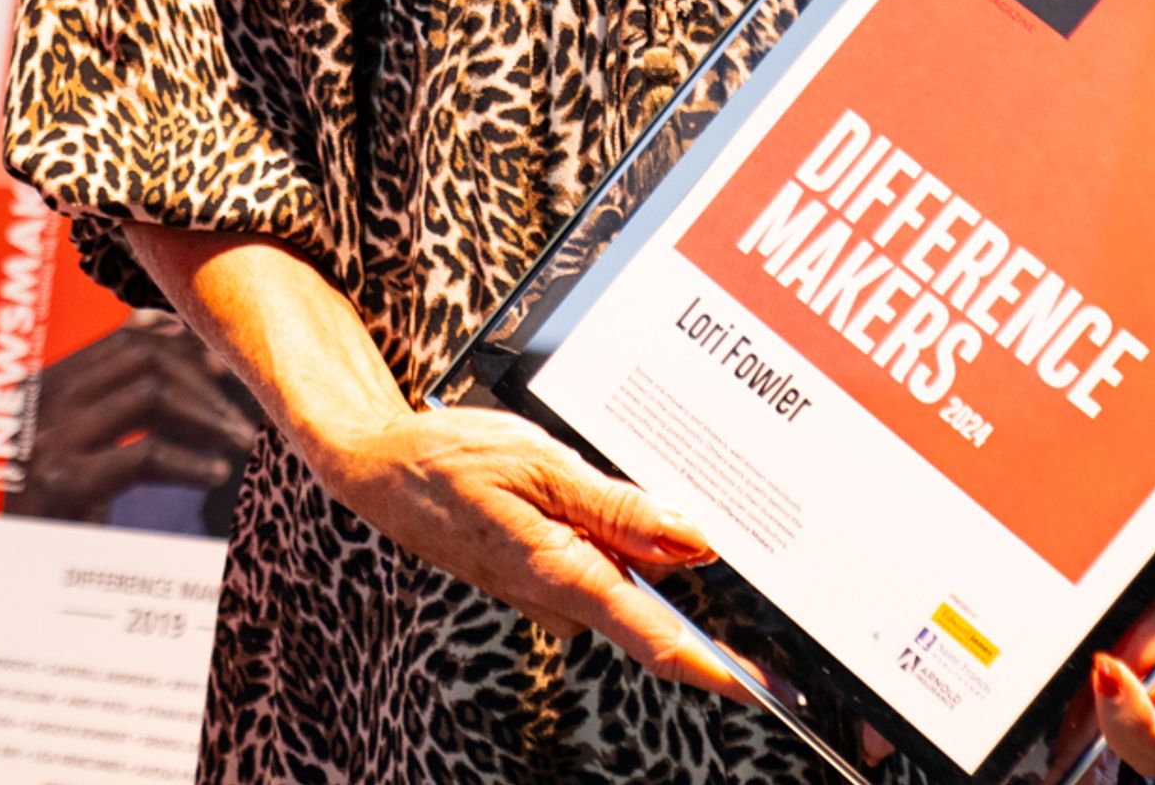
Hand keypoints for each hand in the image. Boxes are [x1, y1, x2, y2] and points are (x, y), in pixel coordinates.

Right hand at [6, 313, 266, 523]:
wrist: (1, 575)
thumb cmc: (46, 512)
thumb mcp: (71, 445)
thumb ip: (109, 396)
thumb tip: (168, 331)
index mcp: (44, 383)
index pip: (126, 339)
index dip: (185, 347)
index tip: (224, 369)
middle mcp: (42, 398)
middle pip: (144, 359)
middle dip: (203, 382)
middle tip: (242, 416)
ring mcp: (49, 439)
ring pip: (151, 395)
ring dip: (208, 418)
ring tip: (239, 443)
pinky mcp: (64, 485)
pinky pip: (145, 454)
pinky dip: (191, 462)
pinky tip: (215, 475)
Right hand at [309, 400, 754, 698]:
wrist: (380, 472)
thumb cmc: (448, 462)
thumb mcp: (540, 464)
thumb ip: (619, 507)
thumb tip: (691, 541)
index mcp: (565, 576)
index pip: (661, 642)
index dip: (724, 673)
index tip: (774, 692)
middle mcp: (562, 601)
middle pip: (656, 606)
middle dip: (688, 574)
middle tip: (715, 528)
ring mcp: (551, 596)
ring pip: (627, 581)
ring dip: (642, 548)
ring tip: (616, 488)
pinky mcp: (543, 581)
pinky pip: (600, 570)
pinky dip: (613, 542)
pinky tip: (593, 499)